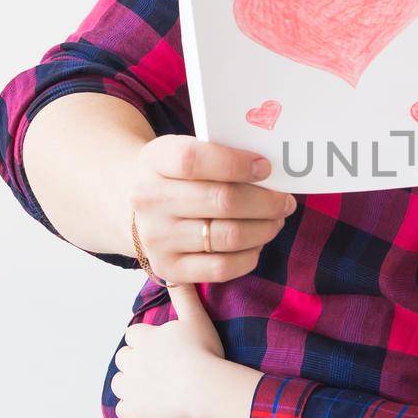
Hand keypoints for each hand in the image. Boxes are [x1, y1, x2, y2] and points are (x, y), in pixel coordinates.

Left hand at [113, 283, 224, 417]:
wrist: (205, 389)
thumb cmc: (203, 352)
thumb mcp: (195, 319)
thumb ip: (184, 296)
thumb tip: (176, 274)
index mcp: (143, 338)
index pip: (133, 335)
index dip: (146, 342)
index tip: (162, 350)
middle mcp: (130, 361)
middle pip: (123, 359)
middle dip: (136, 363)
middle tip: (162, 370)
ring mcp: (129, 388)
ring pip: (119, 383)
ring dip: (132, 385)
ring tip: (157, 390)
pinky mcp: (131, 411)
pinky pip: (124, 409)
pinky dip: (135, 409)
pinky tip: (154, 408)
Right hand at [127, 136, 296, 283]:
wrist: (132, 207)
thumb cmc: (175, 175)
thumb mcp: (184, 150)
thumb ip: (220, 154)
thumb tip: (272, 172)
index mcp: (155, 160)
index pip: (194, 160)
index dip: (236, 164)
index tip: (266, 167)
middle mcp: (149, 200)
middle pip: (223, 201)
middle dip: (267, 202)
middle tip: (284, 200)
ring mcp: (156, 237)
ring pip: (230, 236)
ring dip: (265, 228)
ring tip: (276, 220)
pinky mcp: (169, 268)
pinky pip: (223, 268)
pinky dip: (250, 255)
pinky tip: (256, 242)